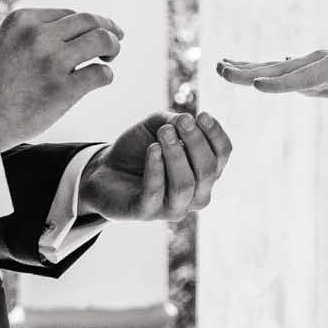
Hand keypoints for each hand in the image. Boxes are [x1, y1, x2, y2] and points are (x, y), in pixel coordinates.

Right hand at [0, 7, 122, 147]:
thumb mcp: (8, 44)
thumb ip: (35, 35)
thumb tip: (77, 33)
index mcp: (23, 20)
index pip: (68, 14)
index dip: (84, 25)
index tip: (91, 33)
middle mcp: (38, 35)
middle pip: (90, 21)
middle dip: (108, 28)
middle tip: (115, 38)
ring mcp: (52, 61)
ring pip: (102, 40)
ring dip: (113, 47)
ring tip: (110, 57)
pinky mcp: (63, 88)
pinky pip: (100, 73)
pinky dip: (106, 75)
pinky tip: (100, 79)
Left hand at [79, 110, 234, 222]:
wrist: (105, 169)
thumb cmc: (139, 148)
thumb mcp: (158, 125)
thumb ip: (175, 121)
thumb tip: (187, 121)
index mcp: (205, 172)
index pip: (222, 155)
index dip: (216, 135)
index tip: (201, 115)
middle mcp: (196, 194)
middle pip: (208, 171)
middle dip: (196, 142)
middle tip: (181, 121)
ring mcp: (173, 207)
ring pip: (185, 185)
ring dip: (176, 155)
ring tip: (164, 133)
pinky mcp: (146, 213)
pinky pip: (156, 192)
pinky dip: (156, 168)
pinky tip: (152, 149)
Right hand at [215, 48, 327, 116]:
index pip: (306, 77)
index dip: (283, 83)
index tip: (258, 86)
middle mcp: (317, 60)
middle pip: (280, 69)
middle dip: (252, 72)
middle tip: (224, 72)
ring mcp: (308, 64)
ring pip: (272, 67)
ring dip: (245, 68)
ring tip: (218, 67)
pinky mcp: (302, 72)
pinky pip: (273, 70)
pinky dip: (253, 68)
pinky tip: (232, 66)